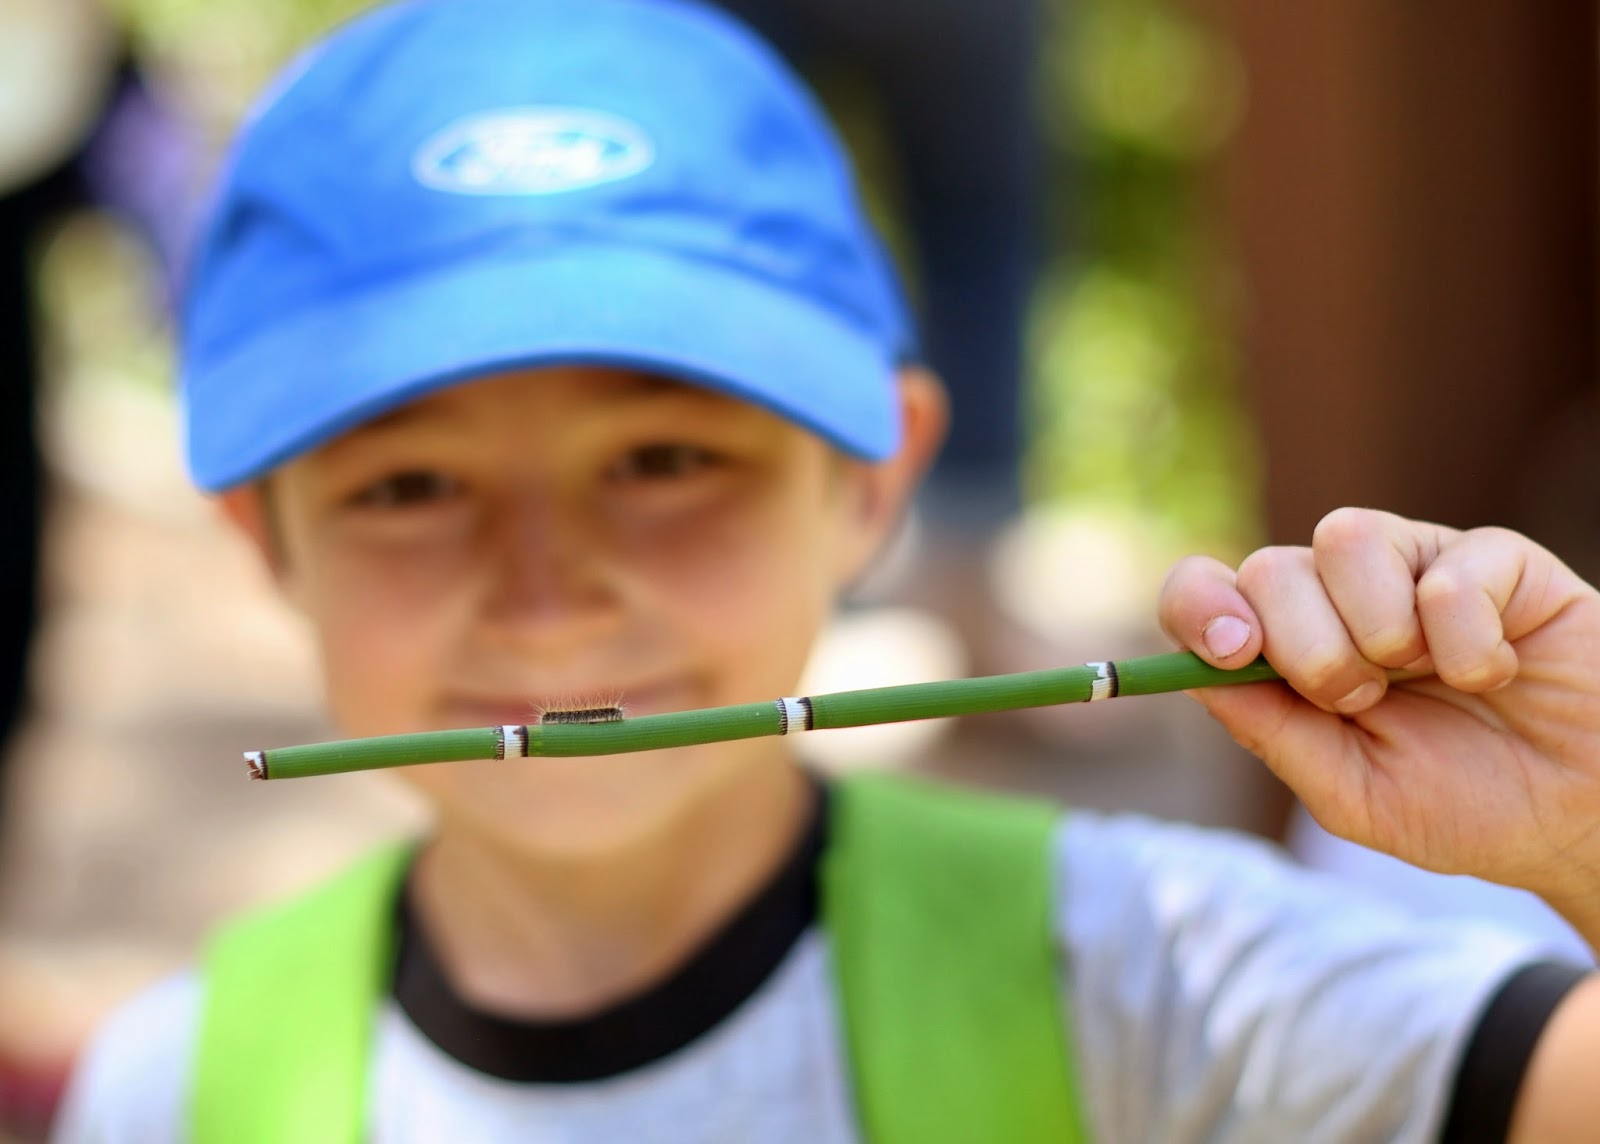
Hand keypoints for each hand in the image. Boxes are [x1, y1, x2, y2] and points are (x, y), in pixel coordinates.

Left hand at [1158, 508, 1599, 941]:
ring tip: (1424, 678)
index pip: (1204, 594)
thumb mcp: (1353, 794)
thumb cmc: (1467, 804)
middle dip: (1307, 650)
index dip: (1197, 607)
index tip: (1231, 652)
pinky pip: (1446, 568)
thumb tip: (1196, 678)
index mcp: (1289, 650)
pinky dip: (1466, 637)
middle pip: (1267, 567)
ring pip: (1343, 536)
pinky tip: (1495, 672)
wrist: (1586, 818)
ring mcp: (1413, 569)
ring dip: (1377, 630)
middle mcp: (1338, 598)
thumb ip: (1275, 734)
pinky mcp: (1492, 558)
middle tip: (1362, 701)